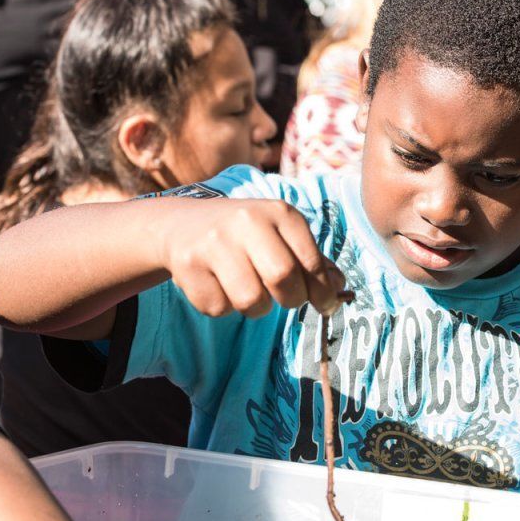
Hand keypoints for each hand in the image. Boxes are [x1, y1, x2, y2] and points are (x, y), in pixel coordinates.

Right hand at [160, 198, 346, 317]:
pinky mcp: (188, 264)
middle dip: (291, 300)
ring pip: (251, 300)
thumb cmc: (245, 235)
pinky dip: (223, 306)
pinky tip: (218, 284)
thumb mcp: (281, 234)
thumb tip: (338, 289)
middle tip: (286, 299)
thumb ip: (311, 260)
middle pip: (283, 278)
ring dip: (256, 307)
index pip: (311, 261)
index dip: (323, 292)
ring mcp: (215, 242)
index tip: (326, 305)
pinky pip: (218, 308)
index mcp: (279, 212)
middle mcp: (247, 221)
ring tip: (249, 288)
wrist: (181, 224)